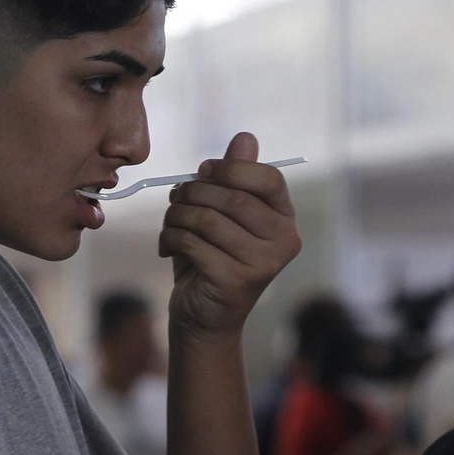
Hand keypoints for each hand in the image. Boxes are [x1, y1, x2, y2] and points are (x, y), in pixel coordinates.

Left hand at [160, 133, 300, 341]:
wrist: (205, 317)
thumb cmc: (213, 258)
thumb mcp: (223, 214)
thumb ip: (235, 177)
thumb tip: (245, 137)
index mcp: (285, 219)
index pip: (268, 179)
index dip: (230, 168)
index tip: (202, 172)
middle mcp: (283, 241)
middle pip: (232, 197)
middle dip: (193, 192)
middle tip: (176, 198)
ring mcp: (262, 263)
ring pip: (207, 219)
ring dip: (177, 215)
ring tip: (170, 223)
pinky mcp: (234, 281)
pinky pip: (192, 242)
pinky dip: (170, 238)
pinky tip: (168, 246)